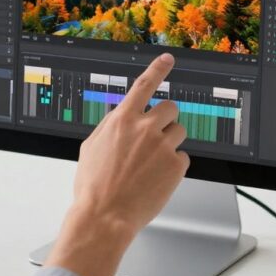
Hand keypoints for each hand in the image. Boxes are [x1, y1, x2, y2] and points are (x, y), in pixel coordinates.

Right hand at [47, 53, 188, 275]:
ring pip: (179, 132)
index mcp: (122, 120)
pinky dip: (173, 166)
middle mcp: (145, 128)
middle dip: (166, 118)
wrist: (105, 216)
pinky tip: (156, 178)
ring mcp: (163, 146)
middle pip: (170, 108)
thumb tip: (121, 117)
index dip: (158, 69)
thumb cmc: (94, 186)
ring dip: (170, 142)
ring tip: (153, 163)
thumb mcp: (92, 147)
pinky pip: (183, 157)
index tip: (168, 59)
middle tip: (157, 135)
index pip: (144, 85)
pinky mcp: (176, 166)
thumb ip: (110, 127)